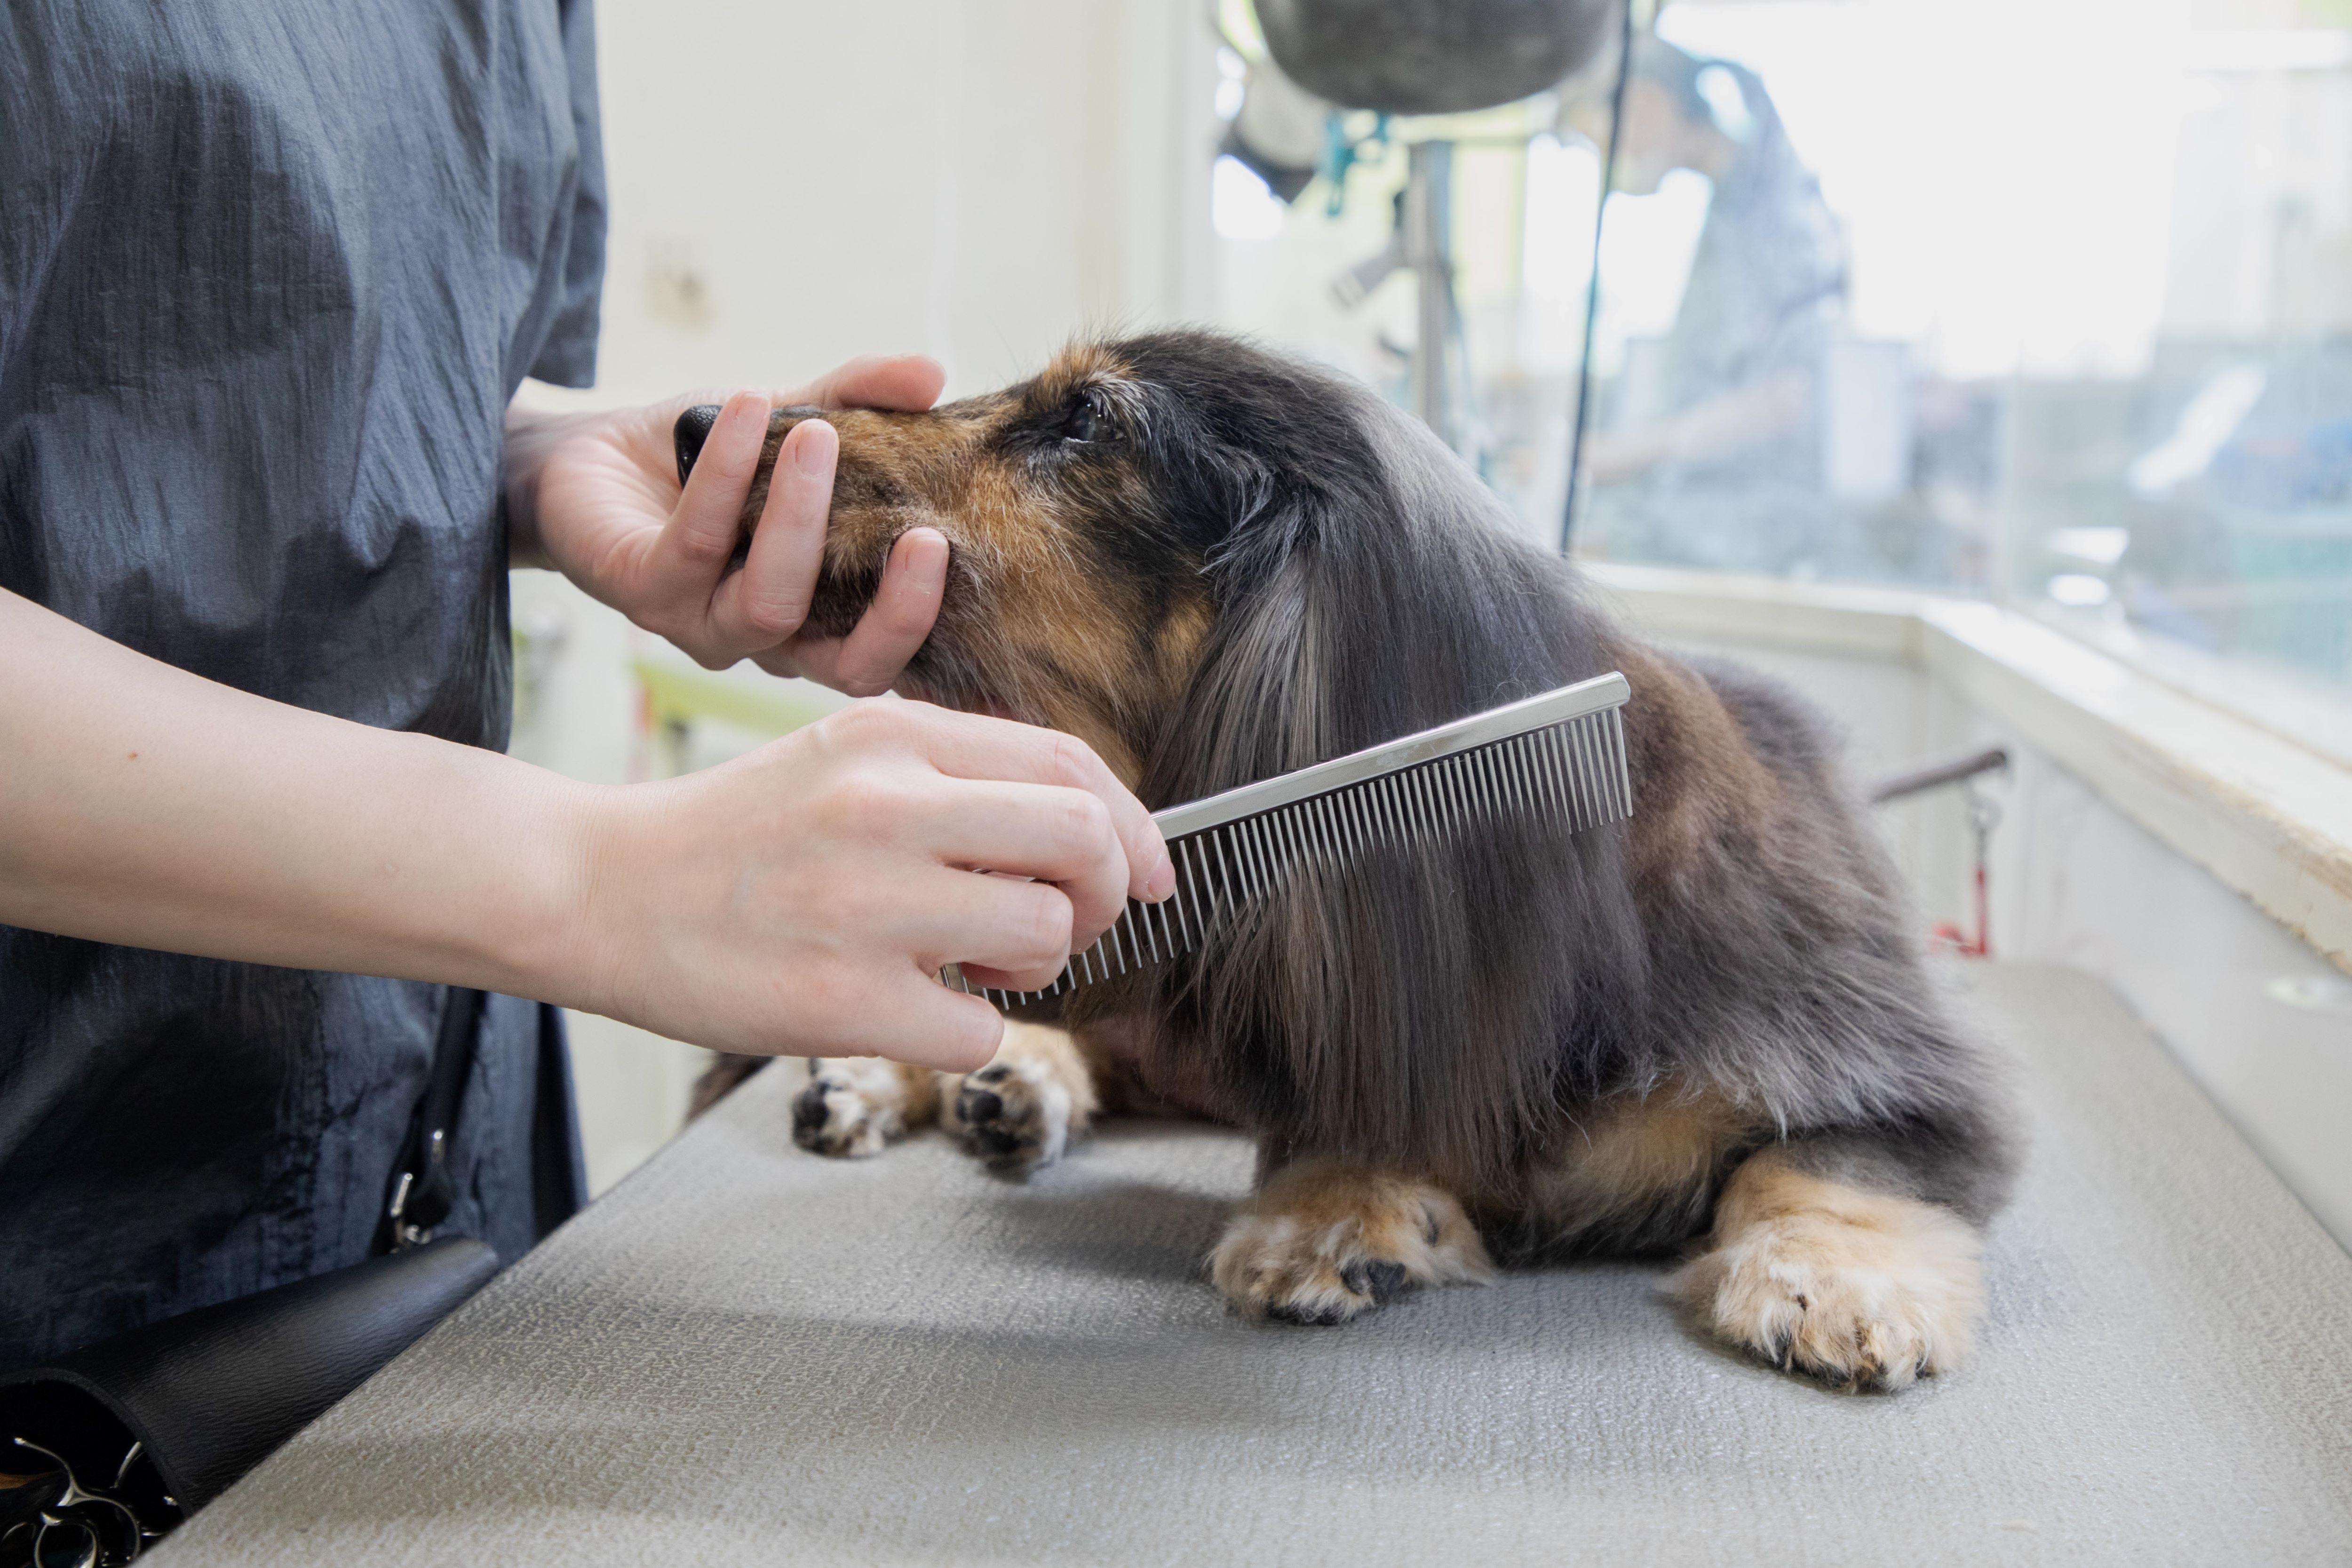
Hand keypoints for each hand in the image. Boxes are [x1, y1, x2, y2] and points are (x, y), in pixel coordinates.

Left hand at [510, 357, 948, 694]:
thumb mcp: (792, 418)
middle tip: (929, 537)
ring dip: (803, 519)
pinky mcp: (641, 590)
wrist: (578, 462)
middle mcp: (769, 640)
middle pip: (850, 670)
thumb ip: (863, 401)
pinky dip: (730, 470)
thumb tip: (935, 373)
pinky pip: (698, 542)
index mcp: (820, 620)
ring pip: (772, 606)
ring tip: (820, 436)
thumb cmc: (694, 458)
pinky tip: (748, 403)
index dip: (954, 676)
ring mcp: (703, 625)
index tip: (1010, 646)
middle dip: (897, 613)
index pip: (895, 661)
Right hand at [575, 700, 1176, 1068]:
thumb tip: (1094, 832)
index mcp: (892, 736)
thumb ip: (957, 780)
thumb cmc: (735, 836)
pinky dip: (968, 1028)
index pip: (1069, 763)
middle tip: (1061, 922)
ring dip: (1035, 963)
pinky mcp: (839, 1000)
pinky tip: (911, 1005)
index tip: (1152, 870)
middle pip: (1084, 841)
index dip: (1135, 823)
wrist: (599, 889)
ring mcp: (863, 904)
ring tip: (969, 962)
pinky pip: (982, 1028)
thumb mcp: (843, 760)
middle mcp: (885, 806)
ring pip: (1046, 932)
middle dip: (1104, 895)